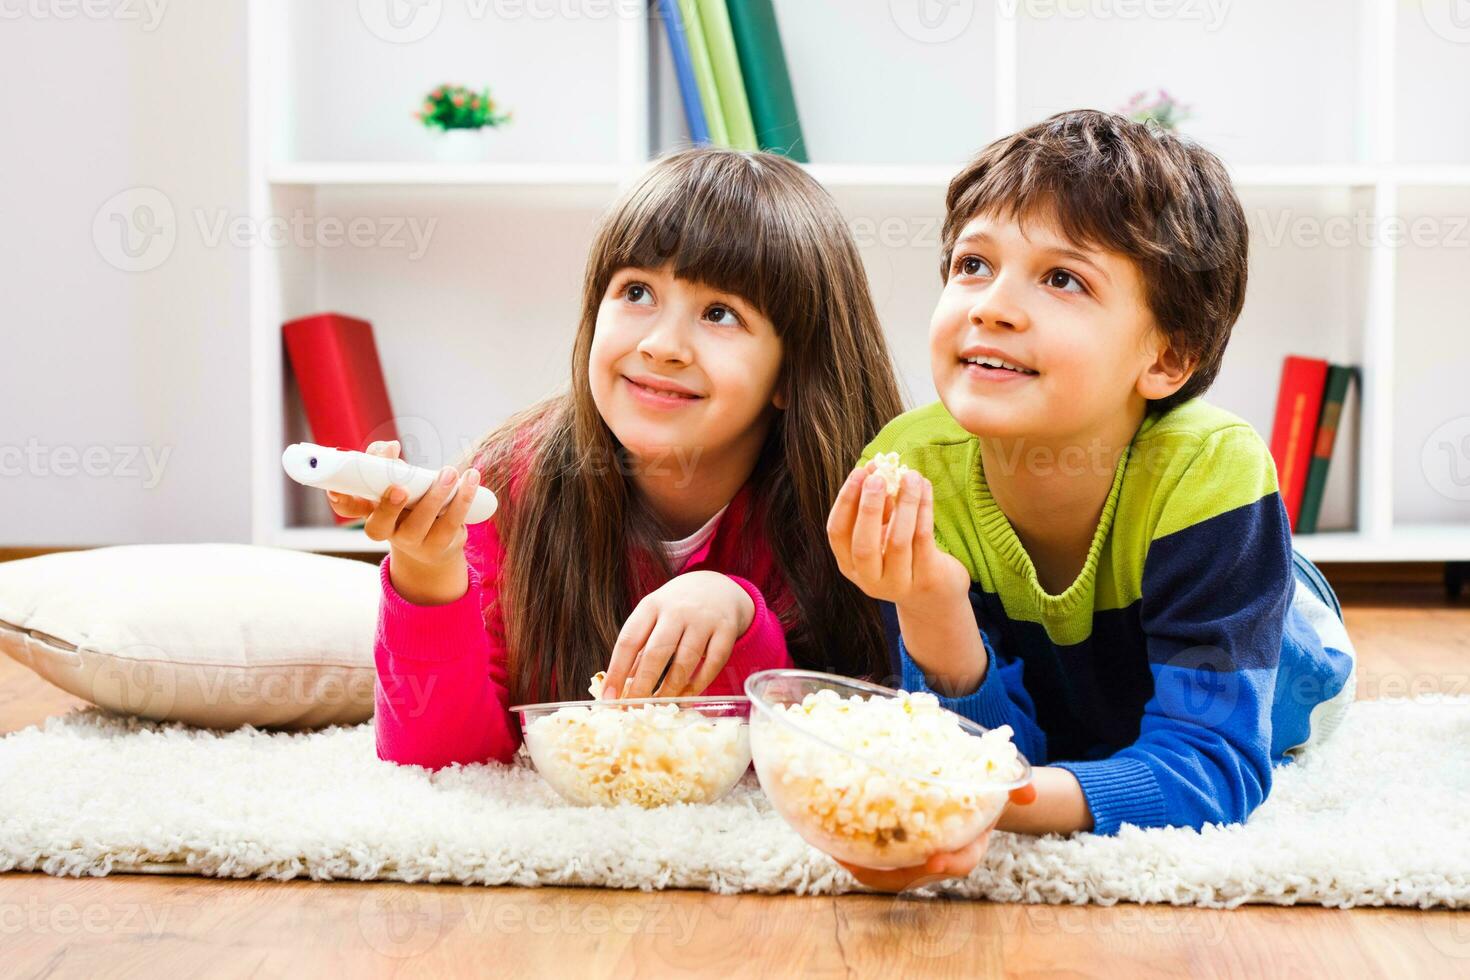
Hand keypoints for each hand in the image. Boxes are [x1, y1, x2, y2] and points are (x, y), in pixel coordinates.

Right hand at [325, 439, 480, 603]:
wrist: (433, 546)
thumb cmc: (409, 504)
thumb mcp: (396, 481)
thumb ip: (386, 462)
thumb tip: (388, 446)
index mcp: (369, 511)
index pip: (347, 508)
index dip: (339, 499)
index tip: (338, 488)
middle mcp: (386, 530)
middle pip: (380, 524)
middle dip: (389, 506)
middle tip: (400, 487)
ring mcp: (412, 541)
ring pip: (421, 523)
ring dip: (436, 495)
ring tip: (449, 472)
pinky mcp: (439, 543)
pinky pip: (452, 522)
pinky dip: (463, 498)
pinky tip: (470, 479)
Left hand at [601, 570, 755, 699]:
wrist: (717, 586)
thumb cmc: (677, 608)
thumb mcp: (654, 617)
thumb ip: (639, 648)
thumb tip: (620, 685)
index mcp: (651, 605)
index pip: (629, 640)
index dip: (617, 670)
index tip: (609, 696)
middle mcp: (676, 610)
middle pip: (656, 652)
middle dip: (643, 685)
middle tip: (634, 708)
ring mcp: (703, 619)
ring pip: (685, 661)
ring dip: (671, 689)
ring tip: (660, 706)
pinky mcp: (726, 629)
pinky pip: (712, 663)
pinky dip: (698, 684)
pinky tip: (687, 696)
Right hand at [827, 463, 968, 609]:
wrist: (934, 595)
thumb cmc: (903, 555)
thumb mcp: (883, 533)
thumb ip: (877, 508)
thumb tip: (877, 469)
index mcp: (850, 565)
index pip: (837, 533)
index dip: (846, 501)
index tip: (859, 473)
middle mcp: (869, 580)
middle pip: (863, 544)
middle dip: (869, 507)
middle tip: (878, 477)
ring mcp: (897, 584)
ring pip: (898, 541)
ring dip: (904, 503)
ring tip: (911, 476)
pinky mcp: (926, 580)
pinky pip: (923, 540)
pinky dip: (924, 510)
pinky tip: (926, 489)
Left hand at [835, 785, 1036, 892]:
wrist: (964, 791)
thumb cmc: (978, 785)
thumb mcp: (995, 779)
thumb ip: (1010, 780)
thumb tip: (1027, 790)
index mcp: (969, 842)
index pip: (962, 861)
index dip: (949, 863)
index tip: (935, 859)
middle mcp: (942, 857)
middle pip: (916, 876)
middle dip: (891, 875)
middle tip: (863, 866)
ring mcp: (918, 858)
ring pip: (892, 875)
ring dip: (867, 870)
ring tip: (841, 858)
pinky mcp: (897, 852)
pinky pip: (878, 863)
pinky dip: (857, 856)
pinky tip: (835, 844)